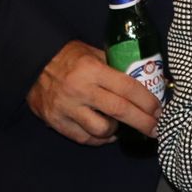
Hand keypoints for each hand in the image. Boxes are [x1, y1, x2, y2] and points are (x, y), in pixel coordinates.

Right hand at [26, 41, 160, 145]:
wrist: (32, 64)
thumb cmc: (68, 58)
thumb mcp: (93, 53)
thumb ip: (115, 67)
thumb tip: (145, 80)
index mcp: (92, 70)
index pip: (127, 88)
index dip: (147, 101)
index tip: (159, 110)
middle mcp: (80, 90)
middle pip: (120, 111)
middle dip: (143, 122)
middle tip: (156, 129)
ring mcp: (67, 108)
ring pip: (102, 130)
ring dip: (116, 130)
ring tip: (121, 125)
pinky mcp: (56, 122)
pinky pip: (84, 138)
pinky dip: (99, 138)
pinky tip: (105, 132)